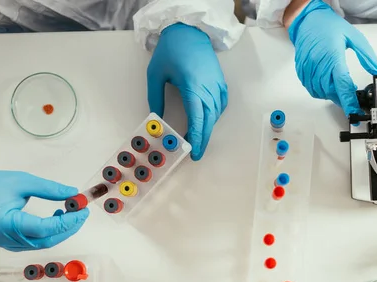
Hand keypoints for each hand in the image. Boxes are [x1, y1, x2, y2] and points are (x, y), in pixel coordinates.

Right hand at [0, 167, 88, 251]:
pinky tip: (58, 217)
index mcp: (4, 222)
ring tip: (71, 213)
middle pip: (46, 240)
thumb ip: (49, 189)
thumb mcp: (24, 181)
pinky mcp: (12, 243)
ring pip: (44, 243)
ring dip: (62, 230)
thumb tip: (74, 194)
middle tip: (83, 214)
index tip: (82, 212)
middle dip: (69, 228)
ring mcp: (8, 243)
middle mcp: (5, 238)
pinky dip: (52, 232)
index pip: (43, 228)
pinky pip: (38, 242)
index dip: (66, 222)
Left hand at [147, 23, 227, 160]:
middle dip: (203, 140)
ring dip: (207, 129)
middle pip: (208, 122)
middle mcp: (208, 89)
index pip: (197, 120)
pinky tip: (206, 120)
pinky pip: (220, 106)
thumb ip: (155, 98)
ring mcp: (217, 87)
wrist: (189, 32)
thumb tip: (156, 119)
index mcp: (193, 87)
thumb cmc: (172, 50)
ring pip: (215, 115)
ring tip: (196, 139)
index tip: (193, 151)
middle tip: (196, 154)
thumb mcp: (155, 74)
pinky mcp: (221, 84)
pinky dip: (214, 116)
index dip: (196, 138)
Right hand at [288, 0, 376, 116]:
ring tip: (338, 88)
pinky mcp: (302, 71)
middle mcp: (319, 64)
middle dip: (342, 98)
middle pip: (331, 91)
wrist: (308, 20)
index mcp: (333, 56)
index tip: (354, 111)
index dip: (349, 101)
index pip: (342, 84)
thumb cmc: (328, 26)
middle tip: (350, 97)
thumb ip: (366, 55)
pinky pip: (311, 89)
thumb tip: (375, 70)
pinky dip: (320, 92)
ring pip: (320, 92)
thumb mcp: (353, 36)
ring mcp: (308, 68)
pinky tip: (326, 85)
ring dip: (331, 95)